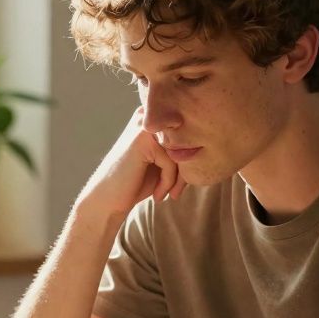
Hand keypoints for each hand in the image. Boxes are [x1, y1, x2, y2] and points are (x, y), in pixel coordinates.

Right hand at [76, 107, 186, 221]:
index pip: (183, 137)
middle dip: (185, 171)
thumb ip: (181, 152)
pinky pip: (171, 162)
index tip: (180, 186)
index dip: (187, 162)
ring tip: (167, 194)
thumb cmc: (136, 183)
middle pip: (184, 142)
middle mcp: (147, 117)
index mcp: (152, 120)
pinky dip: (167, 182)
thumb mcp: (163, 165)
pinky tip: (157, 194)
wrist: (108, 200)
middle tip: (177, 193)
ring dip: (177, 179)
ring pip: (180, 152)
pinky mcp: (143, 138)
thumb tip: (210, 145)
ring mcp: (144, 125)